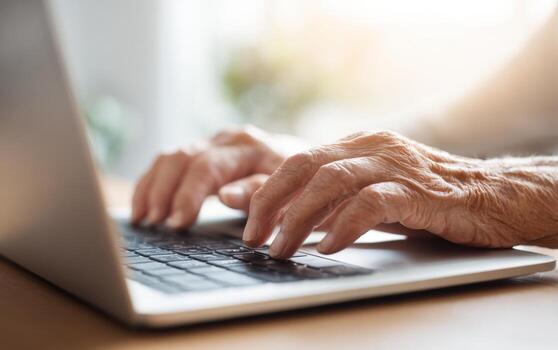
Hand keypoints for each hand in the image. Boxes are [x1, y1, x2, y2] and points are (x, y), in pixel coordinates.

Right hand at [131, 125, 306, 227]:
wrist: (308, 163)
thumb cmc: (301, 182)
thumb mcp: (291, 190)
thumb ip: (259, 192)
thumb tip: (225, 196)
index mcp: (249, 146)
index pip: (207, 167)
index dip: (188, 196)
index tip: (177, 223)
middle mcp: (227, 139)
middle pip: (182, 158)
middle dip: (164, 192)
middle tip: (154, 223)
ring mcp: (213, 142)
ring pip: (171, 157)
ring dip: (152, 187)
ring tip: (143, 218)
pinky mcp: (205, 151)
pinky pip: (170, 162)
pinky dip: (153, 183)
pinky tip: (143, 207)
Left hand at [243, 131, 557, 258]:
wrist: (492, 195)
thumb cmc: (426, 198)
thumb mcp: (372, 191)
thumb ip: (335, 197)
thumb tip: (287, 216)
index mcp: (357, 144)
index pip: (297, 160)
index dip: (266, 190)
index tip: (245, 220)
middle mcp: (372, 147)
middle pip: (304, 164)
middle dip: (271, 201)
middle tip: (254, 237)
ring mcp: (396, 165)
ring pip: (331, 180)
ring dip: (299, 218)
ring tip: (282, 248)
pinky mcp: (420, 190)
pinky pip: (372, 203)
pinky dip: (344, 224)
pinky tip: (329, 246)